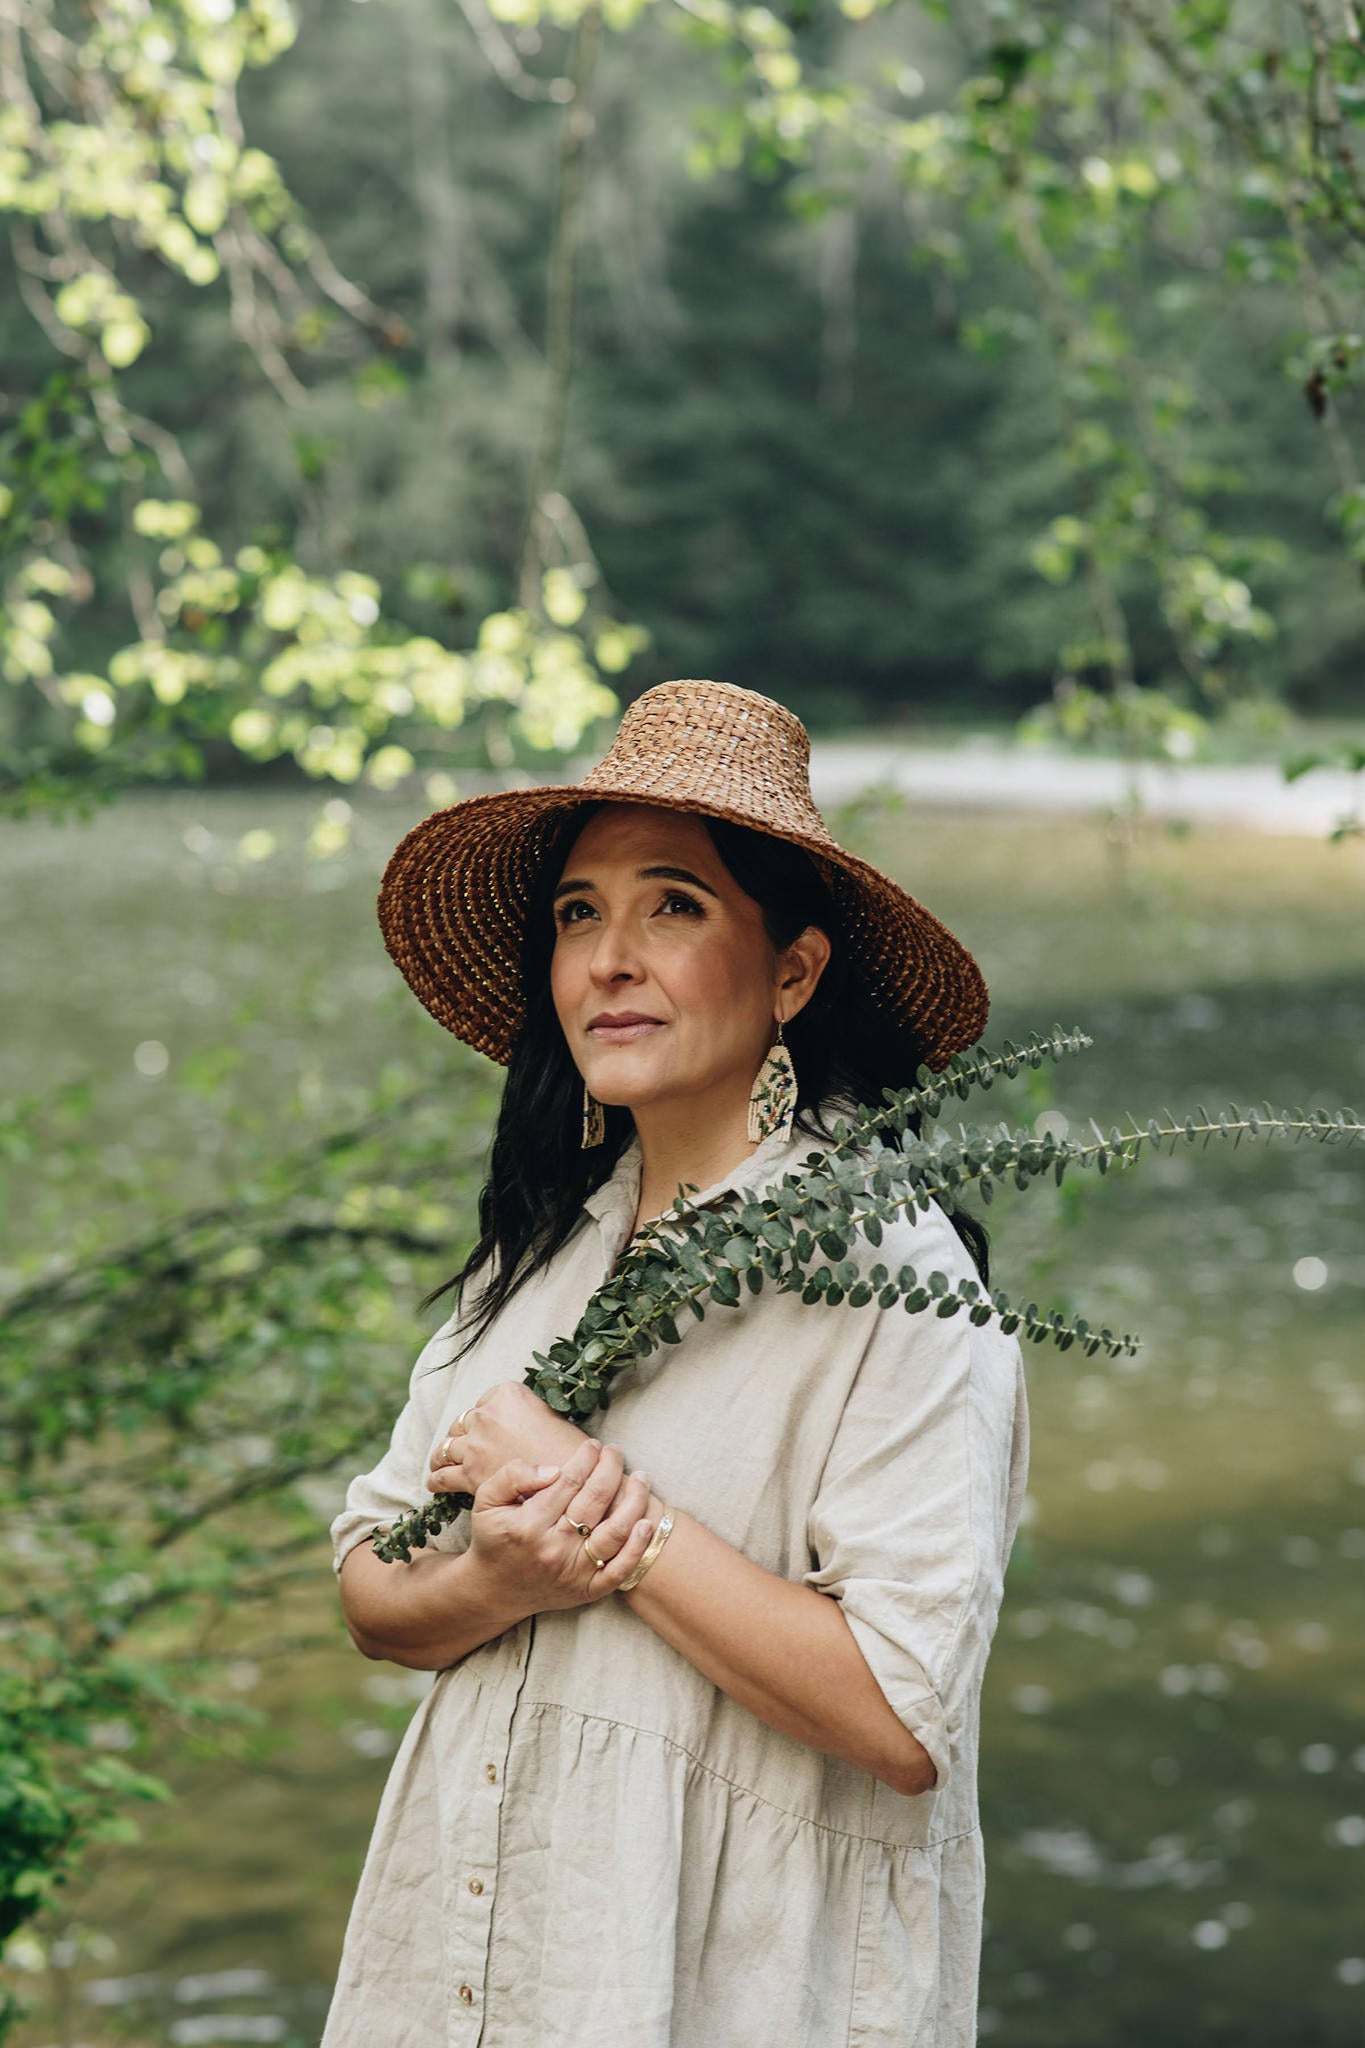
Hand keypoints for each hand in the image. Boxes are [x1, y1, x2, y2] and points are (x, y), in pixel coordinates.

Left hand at [426, 1379, 590, 1499]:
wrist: (573, 1484)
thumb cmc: (569, 1451)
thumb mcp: (550, 1415)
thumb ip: (526, 1413)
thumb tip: (514, 1424)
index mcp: (506, 1394)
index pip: (485, 1401)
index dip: (487, 1416)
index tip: (489, 1428)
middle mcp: (486, 1415)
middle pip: (463, 1422)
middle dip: (463, 1434)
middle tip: (465, 1446)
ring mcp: (475, 1444)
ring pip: (447, 1447)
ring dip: (444, 1454)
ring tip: (441, 1461)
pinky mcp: (470, 1474)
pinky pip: (443, 1476)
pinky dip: (437, 1479)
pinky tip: (435, 1482)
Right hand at [465, 1436, 657, 1615]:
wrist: (494, 1590)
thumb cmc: (494, 1537)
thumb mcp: (486, 1501)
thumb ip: (512, 1476)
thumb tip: (554, 1470)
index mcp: (528, 1525)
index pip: (569, 1481)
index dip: (586, 1457)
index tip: (593, 1444)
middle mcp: (553, 1549)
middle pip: (595, 1499)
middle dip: (611, 1468)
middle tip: (615, 1452)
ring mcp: (574, 1573)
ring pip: (615, 1531)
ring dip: (634, 1500)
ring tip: (640, 1478)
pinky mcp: (588, 1590)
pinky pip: (620, 1570)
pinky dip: (637, 1546)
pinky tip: (646, 1523)